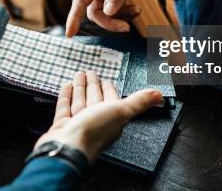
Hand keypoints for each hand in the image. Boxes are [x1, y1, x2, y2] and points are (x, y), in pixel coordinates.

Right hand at [35, 71, 163, 162]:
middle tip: (89, 72)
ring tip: (78, 75)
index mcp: (111, 119)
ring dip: (80, 88)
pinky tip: (66, 86)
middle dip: (93, 85)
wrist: (68, 149)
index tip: (106, 80)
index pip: (111, 100)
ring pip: (80, 101)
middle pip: (94, 98)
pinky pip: (65, 107)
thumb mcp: (121, 111)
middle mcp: (95, 122)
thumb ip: (139, 102)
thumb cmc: (94, 133)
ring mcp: (78, 124)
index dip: (108, 89)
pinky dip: (66, 96)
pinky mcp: (63, 125)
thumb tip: (159, 95)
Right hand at [65, 0, 163, 36]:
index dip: (73, 18)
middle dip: (109, 22)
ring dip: (120, 18)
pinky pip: (114, 13)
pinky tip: (136, 10)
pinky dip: (125, 15)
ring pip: (104, 15)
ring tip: (137, 10)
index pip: (79, 1)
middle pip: (94, 13)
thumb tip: (108, 11)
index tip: (69, 35)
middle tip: (127, 28)